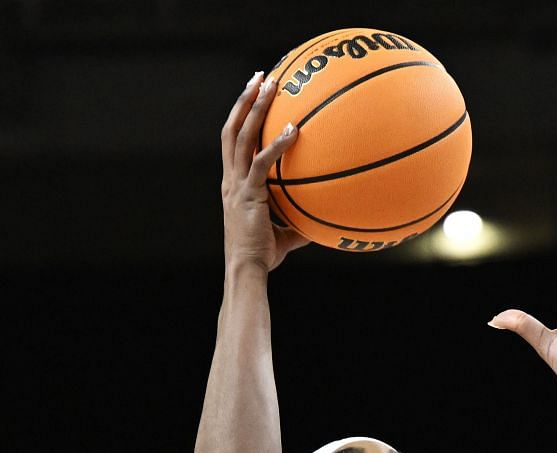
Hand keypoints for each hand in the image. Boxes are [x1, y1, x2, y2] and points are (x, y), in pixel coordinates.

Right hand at [220, 71, 307, 272]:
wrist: (247, 269)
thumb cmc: (263, 256)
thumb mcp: (285, 234)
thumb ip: (300, 222)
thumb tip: (324, 222)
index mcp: (234, 182)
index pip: (233, 141)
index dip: (241, 116)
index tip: (253, 95)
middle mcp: (230, 177)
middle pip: (233, 128)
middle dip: (245, 100)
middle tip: (260, 76)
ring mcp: (237, 184)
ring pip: (241, 135)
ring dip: (255, 108)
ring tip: (269, 84)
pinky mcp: (248, 194)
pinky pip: (263, 162)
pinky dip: (277, 144)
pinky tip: (293, 130)